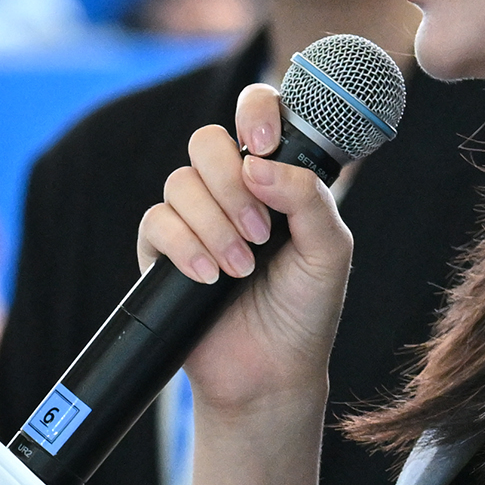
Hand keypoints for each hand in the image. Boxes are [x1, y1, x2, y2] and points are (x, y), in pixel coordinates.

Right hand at [136, 83, 352, 417]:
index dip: (255, 112)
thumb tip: (258, 163)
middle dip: (230, 183)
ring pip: (180, 183)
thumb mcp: (328, 250)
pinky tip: (210, 276)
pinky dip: (185, 246)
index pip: (256, 115)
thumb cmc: (306, 310)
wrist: (270, 372)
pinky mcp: (161, 252)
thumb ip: (307, 197)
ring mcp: (193, 219)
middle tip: (260, 231)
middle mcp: (231, 191)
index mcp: (274, 178)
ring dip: (215, 224)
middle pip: (206, 142)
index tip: (263, 141)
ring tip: (241, 268)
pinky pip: (156, 222)